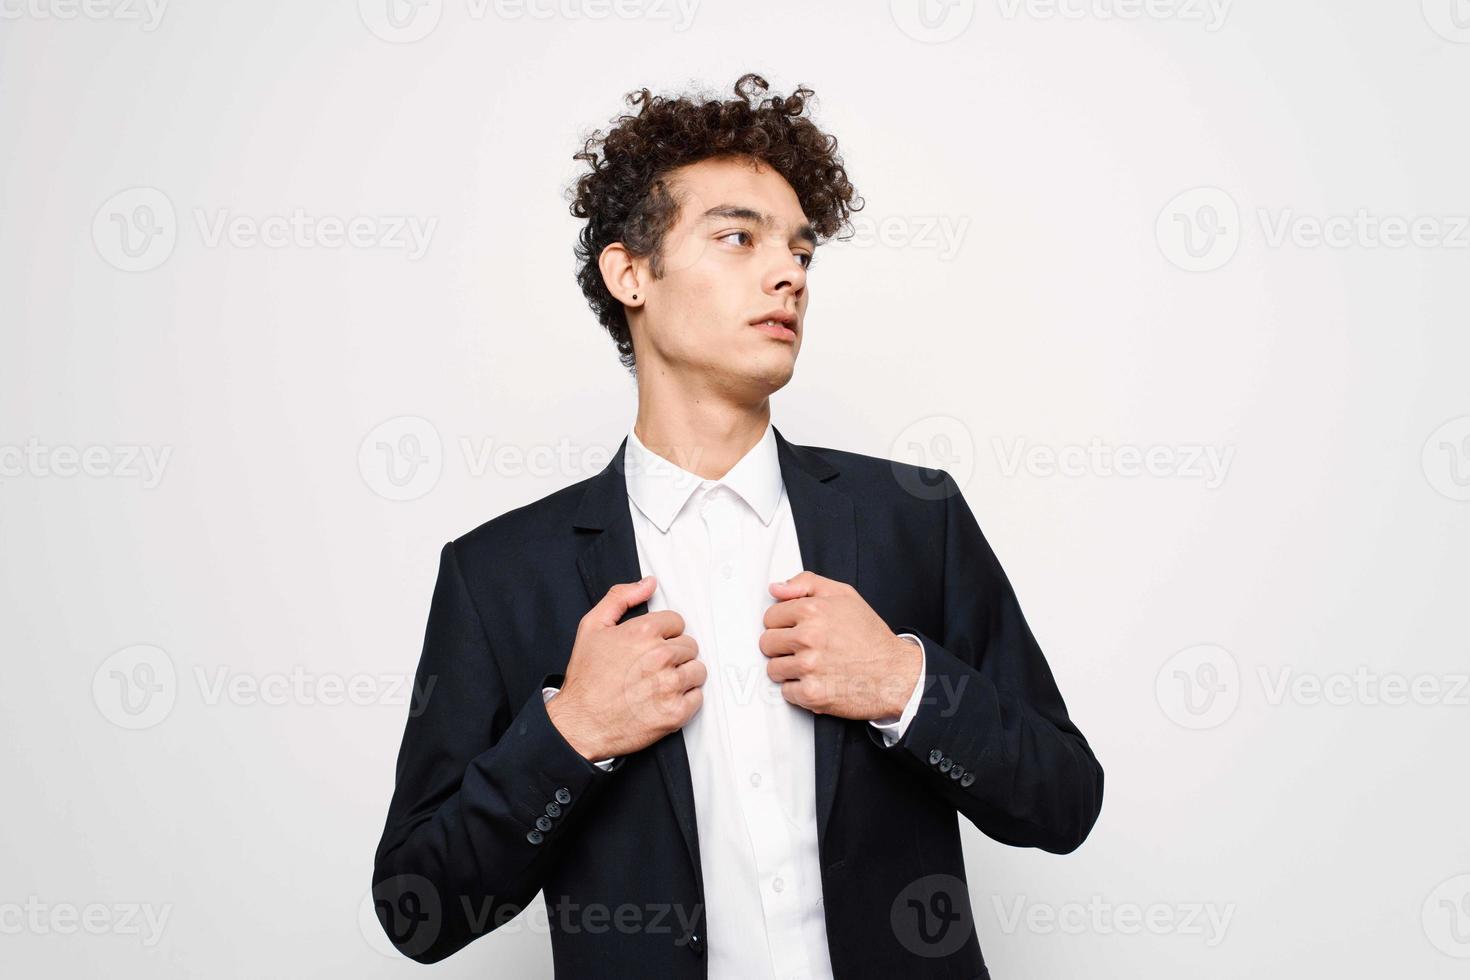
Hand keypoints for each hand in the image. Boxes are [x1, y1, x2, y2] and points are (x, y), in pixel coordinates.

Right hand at [547, 576, 705, 760]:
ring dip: (684, 676)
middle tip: (654, 667)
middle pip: (689, 645)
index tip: (653, 645)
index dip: (664, 633)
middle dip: (674, 654)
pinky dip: (686, 700)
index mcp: (642, 633)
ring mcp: (670, 686)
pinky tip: (665, 700)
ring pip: (697, 670)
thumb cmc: (586, 680)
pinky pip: (698, 697)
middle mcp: (660, 657)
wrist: (580, 723)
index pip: (677, 622)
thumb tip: (649, 583)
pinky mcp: (675, 713)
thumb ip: (620, 597)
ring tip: (661, 684)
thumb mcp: (592, 627)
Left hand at [760, 571, 922, 719]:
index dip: (783, 624)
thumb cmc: (870, 636)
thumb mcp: (844, 595)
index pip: (770, 616)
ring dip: (789, 670)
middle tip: (804, 649)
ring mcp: (809, 666)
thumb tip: (775, 588)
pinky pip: (786, 692)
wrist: (894, 673)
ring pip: (773, 669)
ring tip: (812, 666)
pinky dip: (799, 691)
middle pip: (766, 643)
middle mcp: (808, 637)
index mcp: (813, 610)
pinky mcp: (811, 693)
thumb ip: (806, 584)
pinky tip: (817, 681)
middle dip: (782, 647)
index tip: (797, 630)